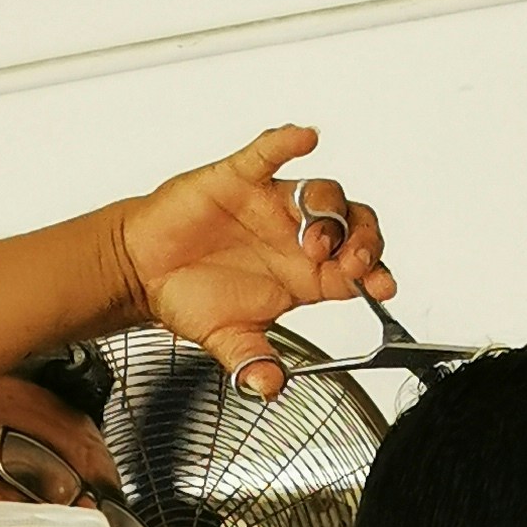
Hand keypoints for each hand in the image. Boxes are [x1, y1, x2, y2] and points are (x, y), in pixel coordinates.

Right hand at [107, 125, 392, 395]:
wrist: (144, 271)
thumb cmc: (190, 296)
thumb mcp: (229, 341)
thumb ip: (253, 363)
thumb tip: (269, 388)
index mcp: (304, 276)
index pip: (355, 269)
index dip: (375, 273)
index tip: (382, 286)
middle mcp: (296, 236)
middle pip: (353, 224)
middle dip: (363, 239)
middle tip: (353, 261)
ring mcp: (272, 204)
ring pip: (321, 192)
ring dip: (327, 212)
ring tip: (314, 241)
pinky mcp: (241, 178)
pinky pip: (268, 153)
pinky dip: (287, 143)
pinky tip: (304, 138)